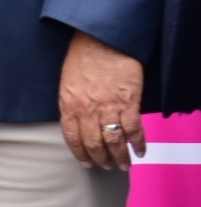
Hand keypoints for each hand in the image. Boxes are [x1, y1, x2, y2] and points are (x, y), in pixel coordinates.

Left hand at [58, 30, 145, 169]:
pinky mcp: (128, 103)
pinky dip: (138, 144)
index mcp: (69, 104)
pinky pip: (133, 131)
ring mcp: (108, 108)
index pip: (72, 138)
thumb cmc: (82, 57)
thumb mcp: (67, 82)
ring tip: (123, 165)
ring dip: (120, 157)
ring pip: (114, 142)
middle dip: (101, 159)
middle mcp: (87, 110)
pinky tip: (139, 151)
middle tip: (107, 166)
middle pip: (94, 144)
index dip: (80, 153)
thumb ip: (71, 104)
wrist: (102, 40)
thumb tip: (77, 124)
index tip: (86, 163)